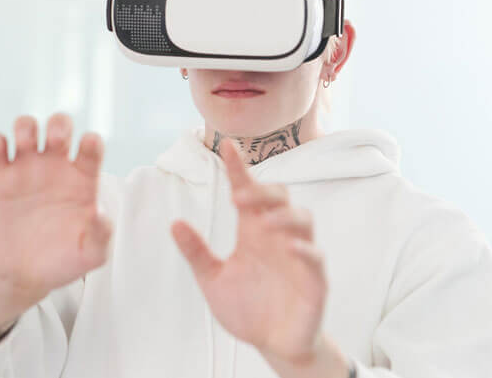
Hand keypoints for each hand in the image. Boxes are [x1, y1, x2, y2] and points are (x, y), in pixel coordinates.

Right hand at [0, 113, 112, 306]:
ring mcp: (26, 168)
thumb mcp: (90, 255)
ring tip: (26, 143)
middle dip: (58, 124)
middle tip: (56, 140)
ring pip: (27, 127)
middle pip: (59, 125)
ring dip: (26, 126)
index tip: (88, 145)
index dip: (92, 141)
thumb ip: (102, 235)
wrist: (22, 275)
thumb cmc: (62, 261)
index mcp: (83, 178)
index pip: (91, 146)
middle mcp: (56, 166)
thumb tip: (101, 212)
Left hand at [171, 137, 327, 363]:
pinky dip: (305, 250)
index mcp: (253, 232)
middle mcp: (277, 236)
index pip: (247, 192)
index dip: (239, 168)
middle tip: (239, 197)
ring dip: (284, 216)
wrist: (273, 345)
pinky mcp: (314, 280)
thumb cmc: (247, 309)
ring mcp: (299, 256)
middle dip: (262, 191)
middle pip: (278, 198)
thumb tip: (174, 223)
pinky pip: (316, 257)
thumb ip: (197, 253)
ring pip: (302, 219)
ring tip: (263, 223)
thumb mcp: (213, 280)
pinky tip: (289, 249)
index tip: (226, 145)